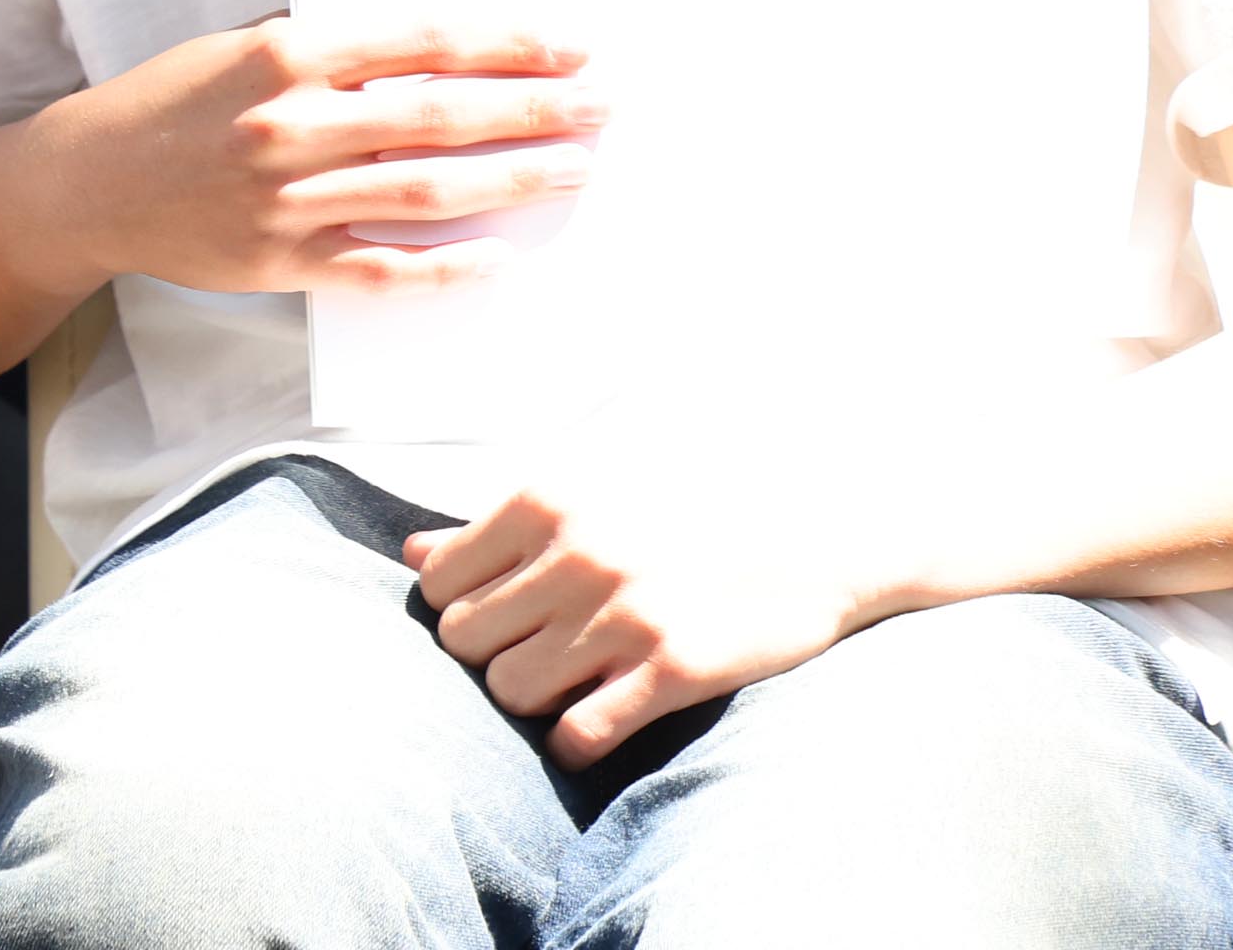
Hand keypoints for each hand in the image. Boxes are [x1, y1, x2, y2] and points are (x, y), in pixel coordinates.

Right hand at [48, 16, 599, 296]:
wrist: (86, 181)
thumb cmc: (167, 103)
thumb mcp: (237, 48)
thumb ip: (326, 50)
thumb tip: (434, 51)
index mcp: (281, 57)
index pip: (419, 43)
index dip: (503, 43)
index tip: (567, 43)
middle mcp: (289, 126)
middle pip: (440, 116)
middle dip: (533, 108)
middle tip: (600, 102)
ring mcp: (288, 200)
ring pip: (426, 191)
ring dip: (513, 177)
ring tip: (574, 164)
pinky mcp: (284, 262)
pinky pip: (384, 268)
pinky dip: (447, 266)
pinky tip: (501, 256)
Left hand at [407, 469, 886, 762]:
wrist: (821, 532)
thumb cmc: (690, 506)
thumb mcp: (589, 490)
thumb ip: (496, 526)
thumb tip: (411, 555)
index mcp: (545, 501)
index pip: (438, 582)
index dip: (462, 607)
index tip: (500, 616)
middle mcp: (577, 555)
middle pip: (464, 639)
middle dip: (490, 654)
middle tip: (535, 653)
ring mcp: (625, 614)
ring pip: (509, 690)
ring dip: (530, 698)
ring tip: (567, 685)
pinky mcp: (675, 668)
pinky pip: (579, 733)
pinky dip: (575, 742)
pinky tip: (597, 724)